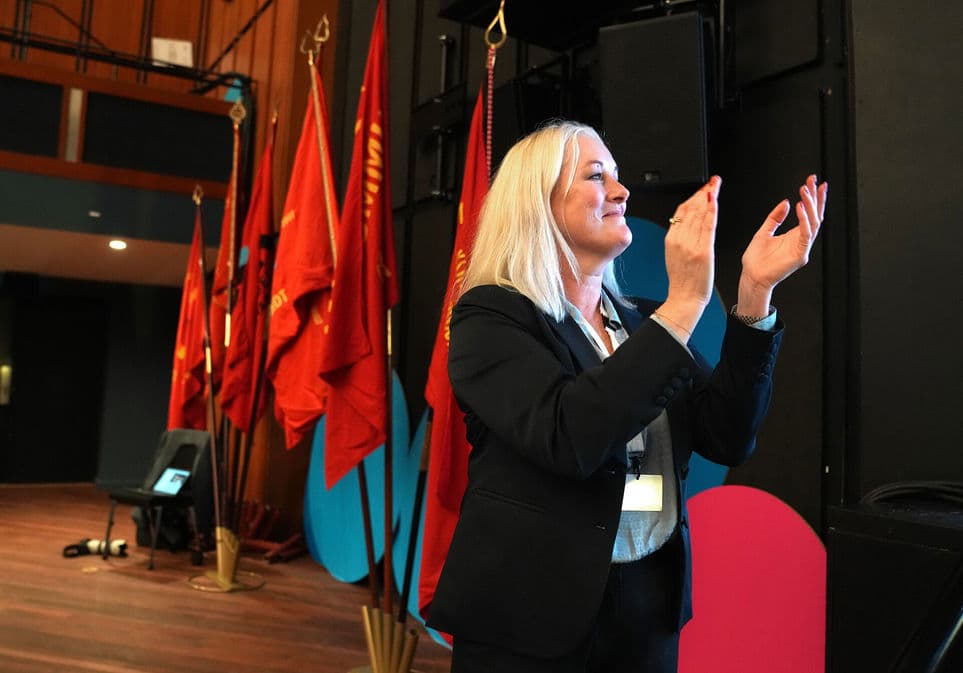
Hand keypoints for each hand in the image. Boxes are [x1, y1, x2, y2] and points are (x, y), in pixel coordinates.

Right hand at [659, 176, 721, 332]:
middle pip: (691, 209)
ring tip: (716, 186)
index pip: (681, 212)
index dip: (693, 197)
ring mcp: (691, 245)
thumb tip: (687, 223)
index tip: (702, 189)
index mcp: (671, 239)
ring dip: (708, 198)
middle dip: (703, 193)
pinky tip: (715, 202)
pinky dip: (711, 212)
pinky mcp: (703, 251)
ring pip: (699, 215)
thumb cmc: (682, 281)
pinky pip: (707, 227)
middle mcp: (679, 240)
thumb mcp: (673, 255)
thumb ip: (679, 238)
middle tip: (713, 182)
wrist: (684, 298)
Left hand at [737, 175, 827, 312]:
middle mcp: (801, 241)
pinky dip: (804, 220)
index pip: (808, 213)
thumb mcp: (764, 232)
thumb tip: (786, 202)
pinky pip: (805, 235)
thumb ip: (775, 217)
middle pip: (814, 216)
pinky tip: (801, 208)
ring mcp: (802, 248)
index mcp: (794, 236)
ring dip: (810, 206)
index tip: (812, 181)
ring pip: (813, 223)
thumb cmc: (756, 260)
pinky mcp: (800, 255)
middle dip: (815, 197)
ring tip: (805, 191)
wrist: (751, 277)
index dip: (812, 198)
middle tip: (813, 181)